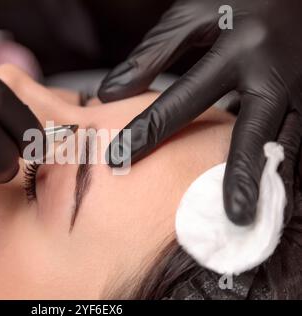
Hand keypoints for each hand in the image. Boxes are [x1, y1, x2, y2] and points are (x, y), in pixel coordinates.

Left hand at [99, 0, 301, 225]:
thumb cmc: (237, 2)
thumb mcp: (193, 17)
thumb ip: (152, 54)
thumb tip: (109, 94)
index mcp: (239, 48)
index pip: (185, 98)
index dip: (149, 130)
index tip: (119, 160)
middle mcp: (272, 73)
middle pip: (253, 132)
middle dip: (240, 175)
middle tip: (228, 215)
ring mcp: (298, 89)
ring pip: (285, 144)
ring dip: (269, 183)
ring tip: (253, 219)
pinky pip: (293, 141)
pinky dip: (279, 169)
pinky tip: (266, 195)